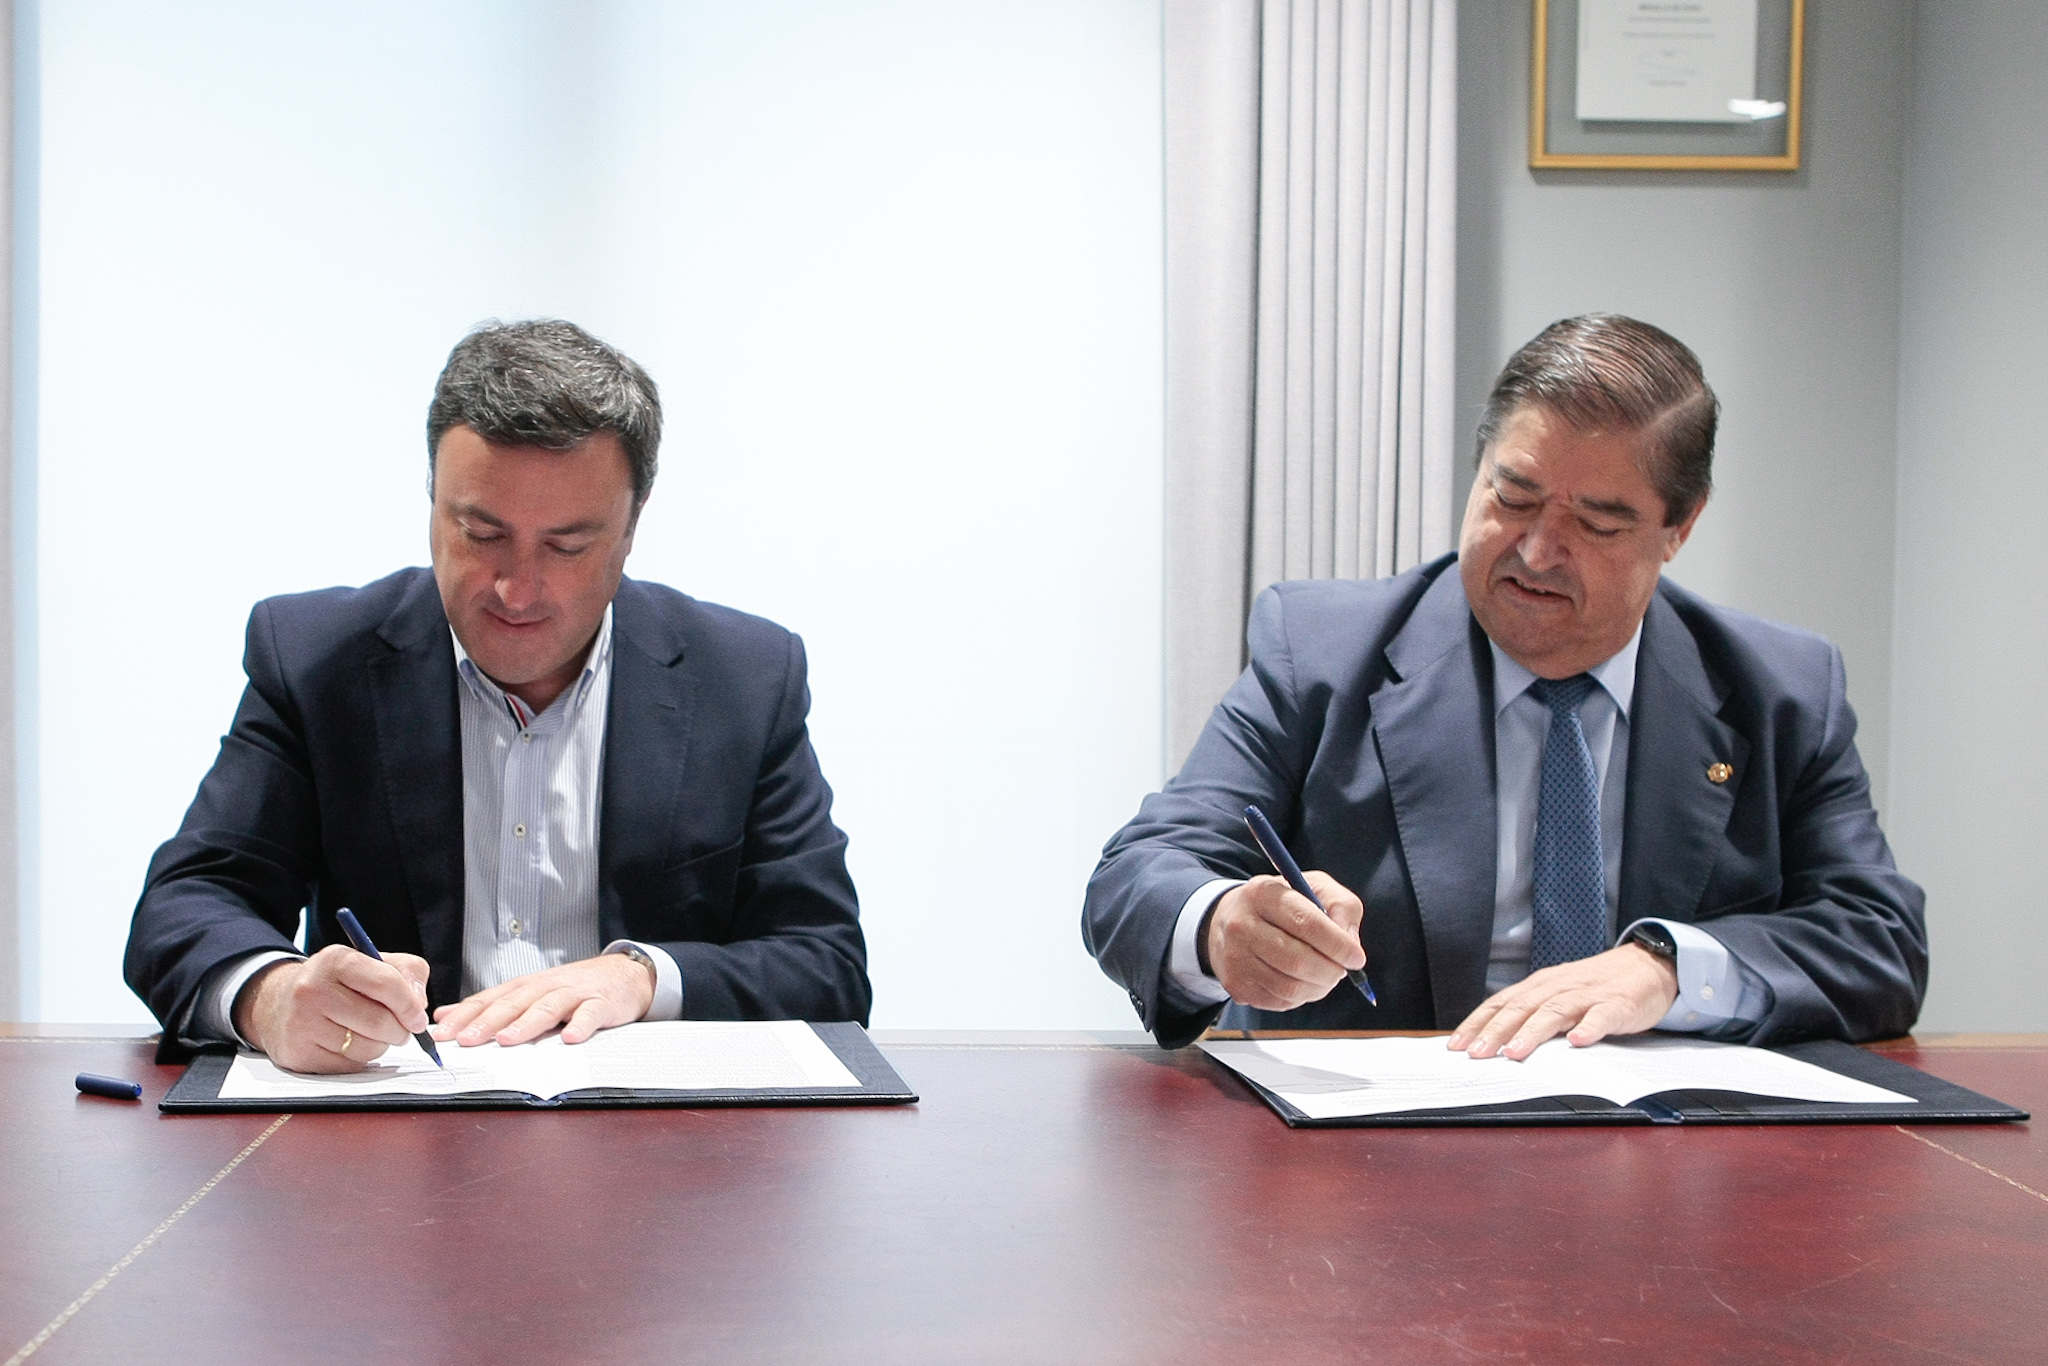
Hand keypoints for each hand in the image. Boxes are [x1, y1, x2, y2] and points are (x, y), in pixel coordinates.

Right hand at [233, 945, 431, 1073]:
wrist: (280, 1004)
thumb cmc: (337, 984)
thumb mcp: (372, 963)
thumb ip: (407, 973)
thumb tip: (419, 1004)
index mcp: (336, 960)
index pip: (386, 984)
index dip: (410, 1005)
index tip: (418, 1018)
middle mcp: (312, 989)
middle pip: (379, 1021)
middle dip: (400, 1031)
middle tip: (401, 1030)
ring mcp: (301, 1023)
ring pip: (366, 1048)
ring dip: (380, 1045)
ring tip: (369, 1033)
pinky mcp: (298, 1054)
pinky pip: (349, 1066)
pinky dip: (359, 1059)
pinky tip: (348, 1044)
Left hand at [431, 953, 655, 1047]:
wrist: (623, 974)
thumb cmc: (572, 988)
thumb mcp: (528, 992)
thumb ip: (489, 1004)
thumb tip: (446, 1014)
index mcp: (525, 987)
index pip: (489, 1000)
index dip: (465, 1016)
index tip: (441, 1033)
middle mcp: (545, 987)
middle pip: (513, 1003)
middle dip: (488, 1022)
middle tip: (466, 1039)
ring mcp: (574, 994)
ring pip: (547, 1007)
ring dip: (526, 1023)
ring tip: (508, 1039)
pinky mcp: (601, 1003)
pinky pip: (590, 1014)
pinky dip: (580, 1024)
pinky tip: (570, 1037)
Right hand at [1205, 872, 1366, 1011]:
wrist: (1232, 921)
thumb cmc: (1283, 904)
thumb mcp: (1315, 888)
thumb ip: (1342, 906)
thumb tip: (1351, 943)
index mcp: (1262, 893)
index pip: (1306, 923)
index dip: (1337, 944)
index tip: (1357, 957)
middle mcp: (1241, 924)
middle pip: (1297, 960)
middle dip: (1331, 970)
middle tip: (1342, 969)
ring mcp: (1234, 957)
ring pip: (1290, 986)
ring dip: (1319, 987)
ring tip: (1326, 975)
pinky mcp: (1235, 985)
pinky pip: (1280, 1001)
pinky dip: (1301, 996)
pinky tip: (1302, 980)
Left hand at [1447, 943, 1678, 1060]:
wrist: (1645, 966)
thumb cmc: (1596, 986)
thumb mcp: (1559, 995)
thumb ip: (1533, 1014)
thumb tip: (1497, 1043)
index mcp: (1540, 986)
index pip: (1501, 1003)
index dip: (1477, 1023)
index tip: (1455, 1045)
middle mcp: (1558, 987)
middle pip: (1521, 1007)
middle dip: (1496, 1031)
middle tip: (1476, 1054)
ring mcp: (1587, 995)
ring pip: (1554, 1012)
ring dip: (1532, 1032)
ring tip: (1515, 1052)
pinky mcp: (1617, 1004)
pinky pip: (1601, 1016)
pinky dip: (1589, 1028)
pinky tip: (1578, 1041)